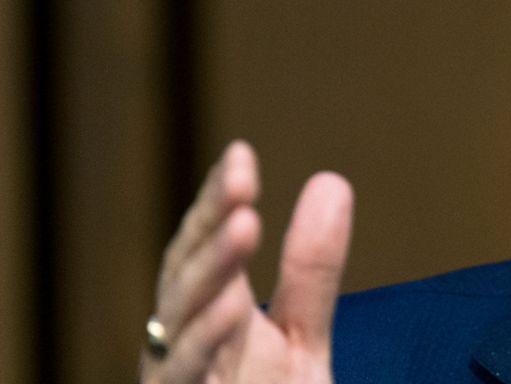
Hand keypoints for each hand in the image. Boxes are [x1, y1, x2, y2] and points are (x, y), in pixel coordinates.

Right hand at [140, 141, 353, 382]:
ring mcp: (179, 382)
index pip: (205, 248)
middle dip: (212, 226)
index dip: (217, 200)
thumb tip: (331, 180)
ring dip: (207, 274)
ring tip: (241, 224)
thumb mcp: (299, 338)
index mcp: (208, 316)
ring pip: (176, 324)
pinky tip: (229, 308)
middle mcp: (183, 345)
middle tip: (242, 178)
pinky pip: (180, 380)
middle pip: (186, 276)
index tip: (242, 153)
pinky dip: (200, 344)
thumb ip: (311, 270)